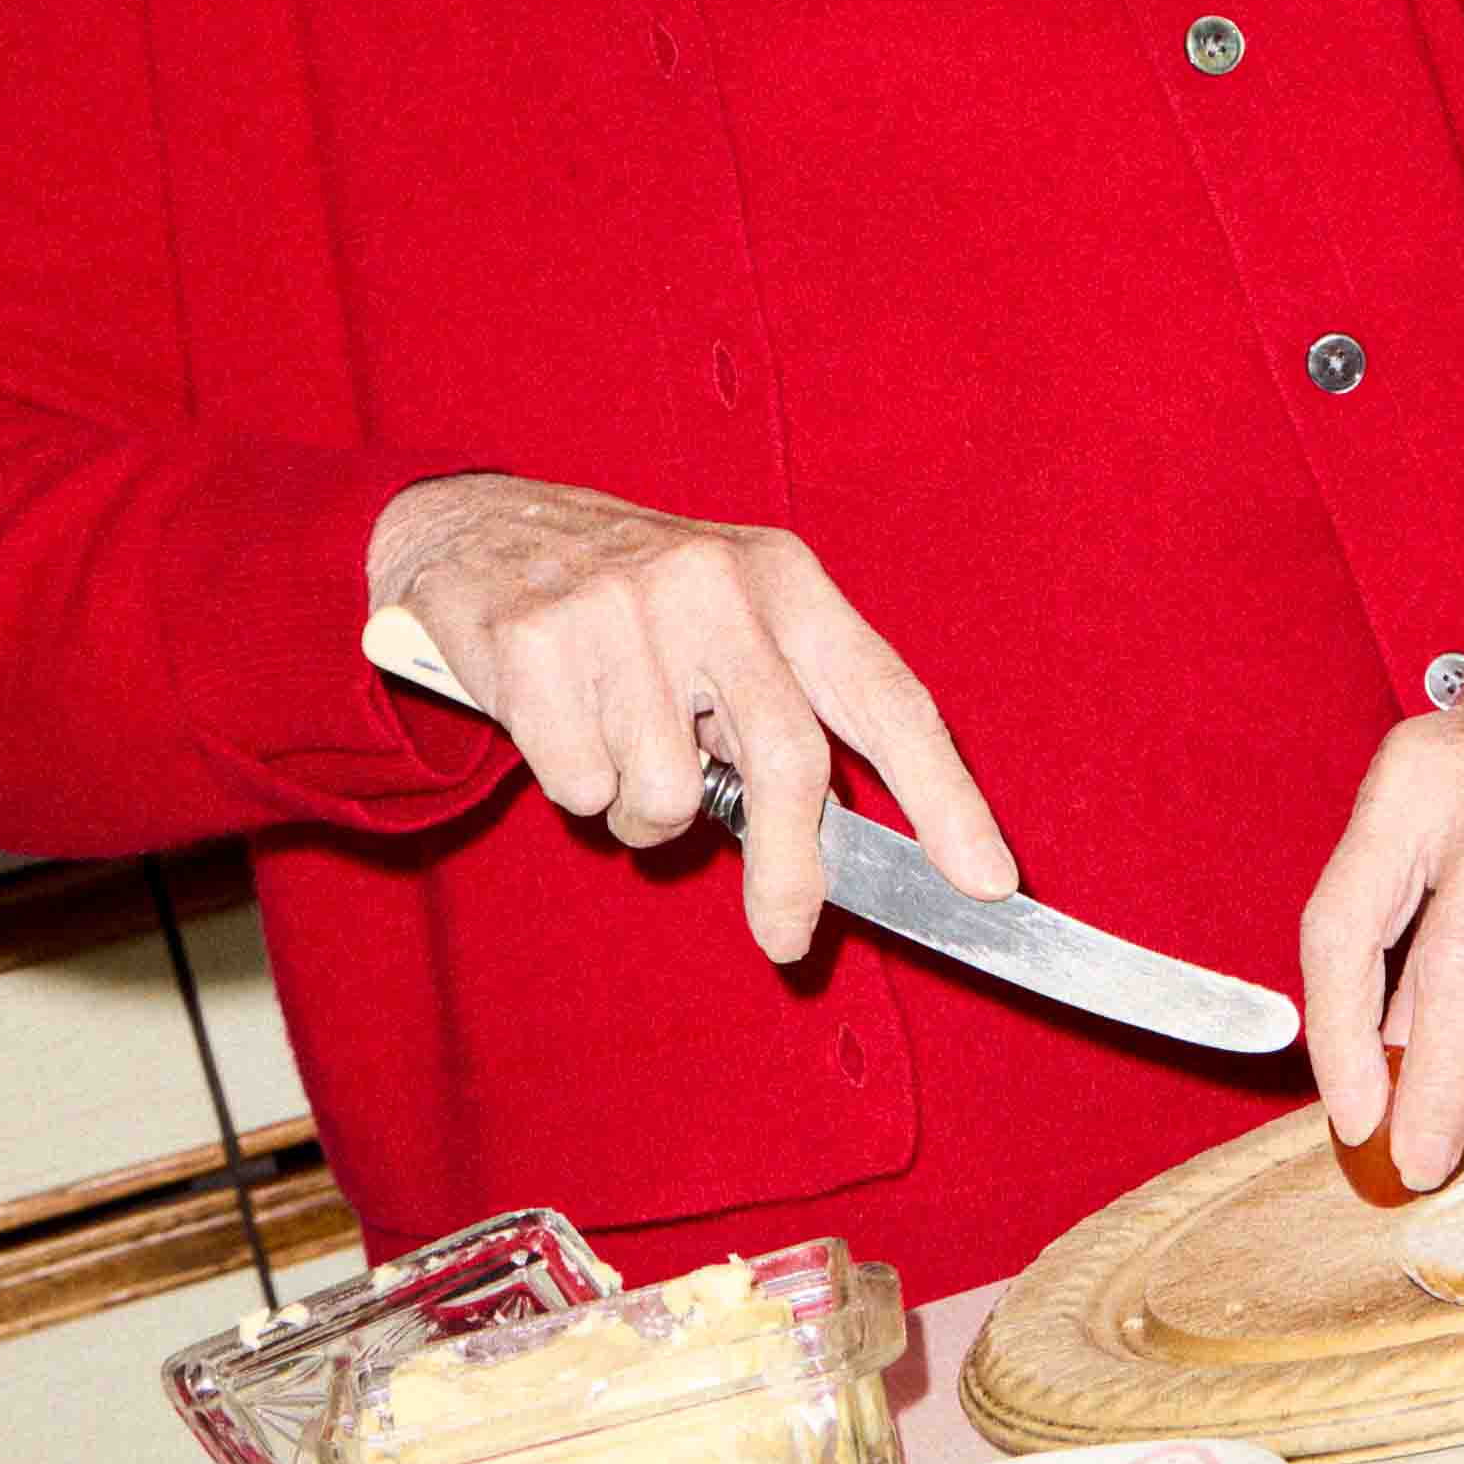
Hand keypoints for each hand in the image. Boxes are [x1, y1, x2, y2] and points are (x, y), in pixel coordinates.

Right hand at [364, 476, 1014, 974]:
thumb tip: (841, 851)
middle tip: (784, 934)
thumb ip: (787, 711)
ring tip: (617, 746)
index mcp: (783, 578)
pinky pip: (582, 787)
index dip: (946, 797)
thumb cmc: (627, 601)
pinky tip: (558, 724)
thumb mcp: (729, 620)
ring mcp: (621, 608)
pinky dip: (573, 787)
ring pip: (670, 797)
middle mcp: (714, 582)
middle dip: (791, 873)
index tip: (988, 881)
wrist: (474, 528)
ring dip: (644, 812)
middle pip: (790, 765)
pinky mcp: (535, 642)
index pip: (887, 697)